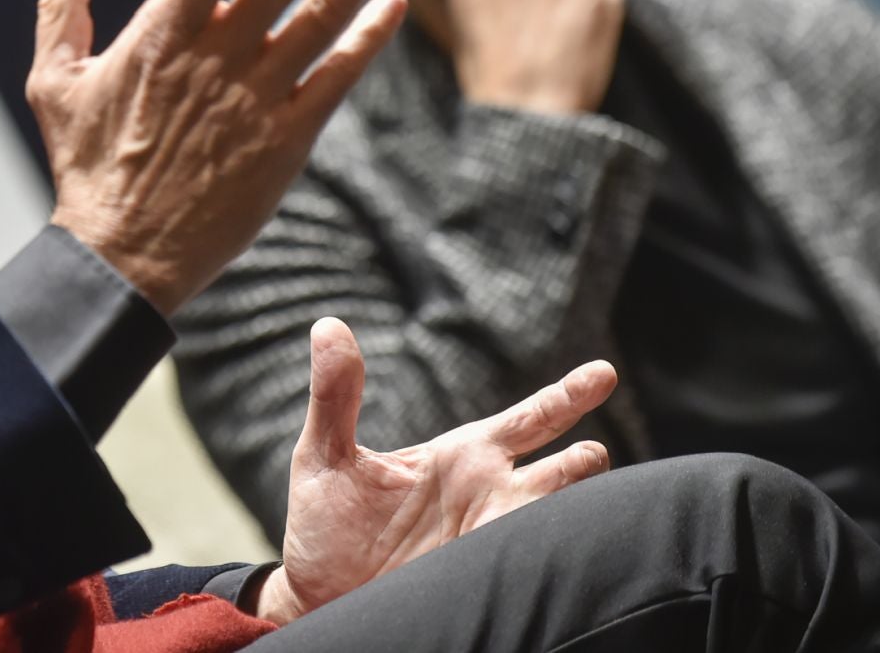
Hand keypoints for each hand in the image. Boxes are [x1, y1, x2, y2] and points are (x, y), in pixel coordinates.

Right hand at [28, 0, 419, 313]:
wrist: (121, 256)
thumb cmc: (85, 165)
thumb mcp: (53, 78)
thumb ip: (61, 2)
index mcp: (162, 34)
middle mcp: (217, 55)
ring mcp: (257, 97)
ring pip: (324, 13)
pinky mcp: (286, 140)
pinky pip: (338, 78)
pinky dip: (368, 38)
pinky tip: (394, 2)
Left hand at [255, 318, 614, 624]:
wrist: (317, 595)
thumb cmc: (324, 522)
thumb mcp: (324, 454)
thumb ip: (334, 396)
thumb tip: (327, 326)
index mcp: (463, 456)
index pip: (529, 419)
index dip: (567, 396)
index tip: (603, 372)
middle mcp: (491, 495)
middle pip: (565, 471)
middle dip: (587, 463)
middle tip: (594, 454)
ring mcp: (493, 539)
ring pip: (562, 519)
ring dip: (578, 512)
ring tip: (596, 508)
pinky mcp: (486, 582)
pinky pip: (536, 567)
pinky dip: (553, 555)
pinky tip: (559, 552)